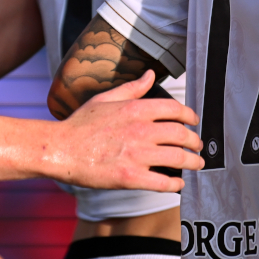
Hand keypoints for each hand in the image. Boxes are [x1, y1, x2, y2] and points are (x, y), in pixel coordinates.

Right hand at [52, 70, 202, 192]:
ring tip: (196, 164)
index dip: (190, 116)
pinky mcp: (131, 178)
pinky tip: (178, 183)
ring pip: (178, 159)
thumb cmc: (80, 124)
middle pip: (181, 135)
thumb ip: (132, 88)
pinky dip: (176, 184)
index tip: (193, 122)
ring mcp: (136, 155)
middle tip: (198, 147)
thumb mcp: (104, 98)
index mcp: (134, 109)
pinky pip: (164, 182)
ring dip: (193, 162)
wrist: (60, 150)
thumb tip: (150, 74)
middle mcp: (139, 131)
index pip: (175, 110)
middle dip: (195, 142)